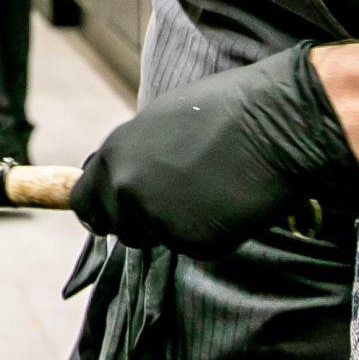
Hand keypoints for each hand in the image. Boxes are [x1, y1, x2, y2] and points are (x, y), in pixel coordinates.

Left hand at [71, 42, 358, 257]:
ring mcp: (156, 216)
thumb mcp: (160, 122)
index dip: (103, 210)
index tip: (116, 216)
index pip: (85, 202)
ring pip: (158, 239)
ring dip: (177, 227)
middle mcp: (125, 187)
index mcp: (114, 153)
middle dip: (142, 223)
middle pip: (119, 228)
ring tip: (210, 191)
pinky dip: (212, 235)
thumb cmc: (223, 111)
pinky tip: (230, 203)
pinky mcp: (191, 241)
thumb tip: (121, 177)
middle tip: (180, 201)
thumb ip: (134, 156)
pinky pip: (195, 248)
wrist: (272, 123)